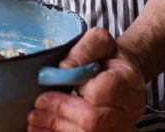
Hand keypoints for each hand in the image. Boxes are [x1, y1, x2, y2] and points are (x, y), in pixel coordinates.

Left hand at [27, 27, 144, 131]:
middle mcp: (128, 108)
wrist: (125, 72)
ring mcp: (121, 126)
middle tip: (39, 103)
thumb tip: (64, 69)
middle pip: (92, 120)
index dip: (72, 89)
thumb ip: (83, 50)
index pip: (98, 92)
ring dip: (57, 127)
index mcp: (127, 81)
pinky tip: (43, 128)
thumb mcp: (100, 41)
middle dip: (61, 111)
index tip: (50, 84)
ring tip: (36, 117)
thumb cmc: (110, 56)